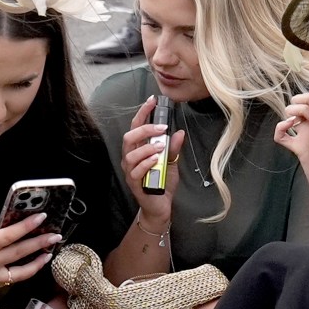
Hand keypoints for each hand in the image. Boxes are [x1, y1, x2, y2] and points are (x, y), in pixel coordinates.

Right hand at [0, 190, 60, 294]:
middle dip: (41, 242)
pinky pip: (14, 279)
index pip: (10, 235)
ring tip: (51, 251)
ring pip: (22, 270)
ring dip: (38, 260)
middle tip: (56, 235)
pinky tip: (35, 264)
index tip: (42, 217)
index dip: (28, 226)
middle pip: (21, 252)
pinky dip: (27, 272)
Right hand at [121, 96, 184, 227]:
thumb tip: (179, 132)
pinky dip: (146, 163)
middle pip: (129, 137)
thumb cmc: (162, 183)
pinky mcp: (134, 184)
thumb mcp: (171, 162)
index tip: (152, 101)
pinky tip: (156, 160)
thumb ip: (173, 148)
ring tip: (161, 146)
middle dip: (145, 128)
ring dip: (147, 147)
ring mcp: (130, 171)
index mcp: (138, 149)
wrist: (160, 206)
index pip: (136, 127)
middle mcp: (130, 158)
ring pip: (131, 154)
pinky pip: (135, 171)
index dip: (143, 113)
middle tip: (163, 127)